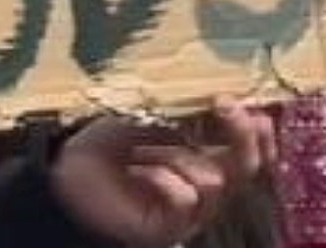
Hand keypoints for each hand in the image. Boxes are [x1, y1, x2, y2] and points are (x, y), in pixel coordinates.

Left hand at [47, 101, 273, 247]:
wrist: (66, 178)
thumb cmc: (105, 145)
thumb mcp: (152, 116)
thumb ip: (190, 112)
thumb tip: (227, 96)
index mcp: (206, 155)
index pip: (252, 145)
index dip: (258, 127)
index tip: (248, 101)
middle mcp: (204, 183)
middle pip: (249, 165)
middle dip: (242, 135)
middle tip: (225, 106)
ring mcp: (189, 210)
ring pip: (218, 181)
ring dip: (183, 157)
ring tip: (148, 149)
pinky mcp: (171, 228)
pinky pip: (187, 199)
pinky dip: (166, 180)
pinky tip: (142, 172)